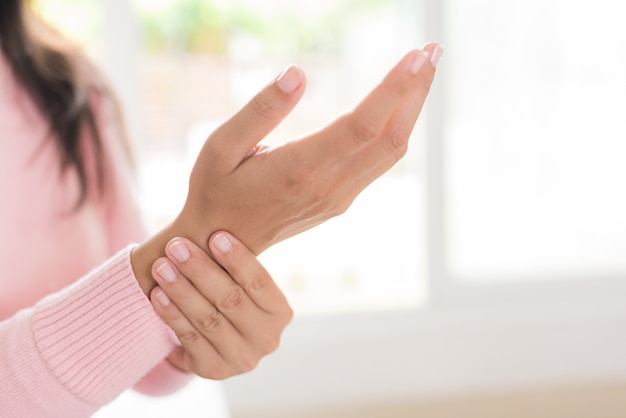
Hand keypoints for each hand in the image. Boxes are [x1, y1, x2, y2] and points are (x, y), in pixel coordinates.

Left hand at [150, 233, 291, 378]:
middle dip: (201, 270)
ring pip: (208, 319)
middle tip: (176, 246)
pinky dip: (172, 314)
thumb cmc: (227, 294)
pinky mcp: (213, 370)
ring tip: (161, 266)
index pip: (260, 282)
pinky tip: (158, 294)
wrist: (213, 342)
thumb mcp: (239, 282)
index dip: (237, 259)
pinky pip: (189, 338)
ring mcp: (241, 359)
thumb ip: (234, 261)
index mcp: (280, 312)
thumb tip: (218, 212)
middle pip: (231, 300)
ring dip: (181, 290)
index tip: (214, 235)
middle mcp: (266, 339)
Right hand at [176, 43, 441, 254]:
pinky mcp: (340, 200)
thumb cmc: (214, 190)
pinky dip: (397, 129)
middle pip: (390, 137)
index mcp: (298, 169)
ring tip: (424, 70)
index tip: (417, 58)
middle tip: (433, 51)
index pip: (360, 126)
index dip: (393, 91)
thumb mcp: (220, 147)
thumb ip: (260, 111)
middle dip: (417, 92)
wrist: (223, 247)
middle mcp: (327, 187)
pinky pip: (379, 162)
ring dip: (413, 109)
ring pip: (391, 151)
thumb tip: (298, 74)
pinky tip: (400, 104)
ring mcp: (338, 197)